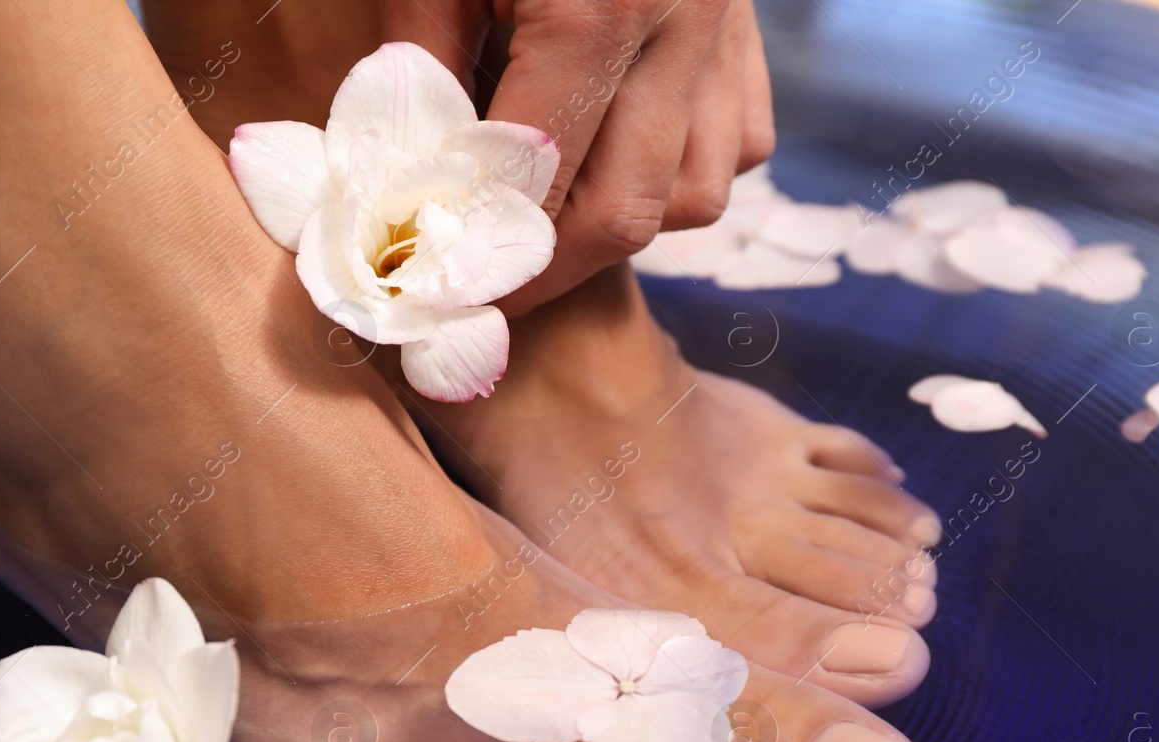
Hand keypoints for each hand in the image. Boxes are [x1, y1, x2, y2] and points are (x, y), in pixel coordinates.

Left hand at [379, 0, 774, 312]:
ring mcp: (727, 28)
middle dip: (549, 269)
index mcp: (598, 7)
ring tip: (551, 213)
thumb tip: (408, 178)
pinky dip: (681, 170)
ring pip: (696, 194)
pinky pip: (736, 143)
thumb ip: (424, 61)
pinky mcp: (749, 24)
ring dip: (621, 222)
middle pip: (628, 214)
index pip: (541, 186)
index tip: (441, 296)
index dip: (487, 258)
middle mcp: (681, 28)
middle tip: (486, 285)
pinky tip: (622, 149)